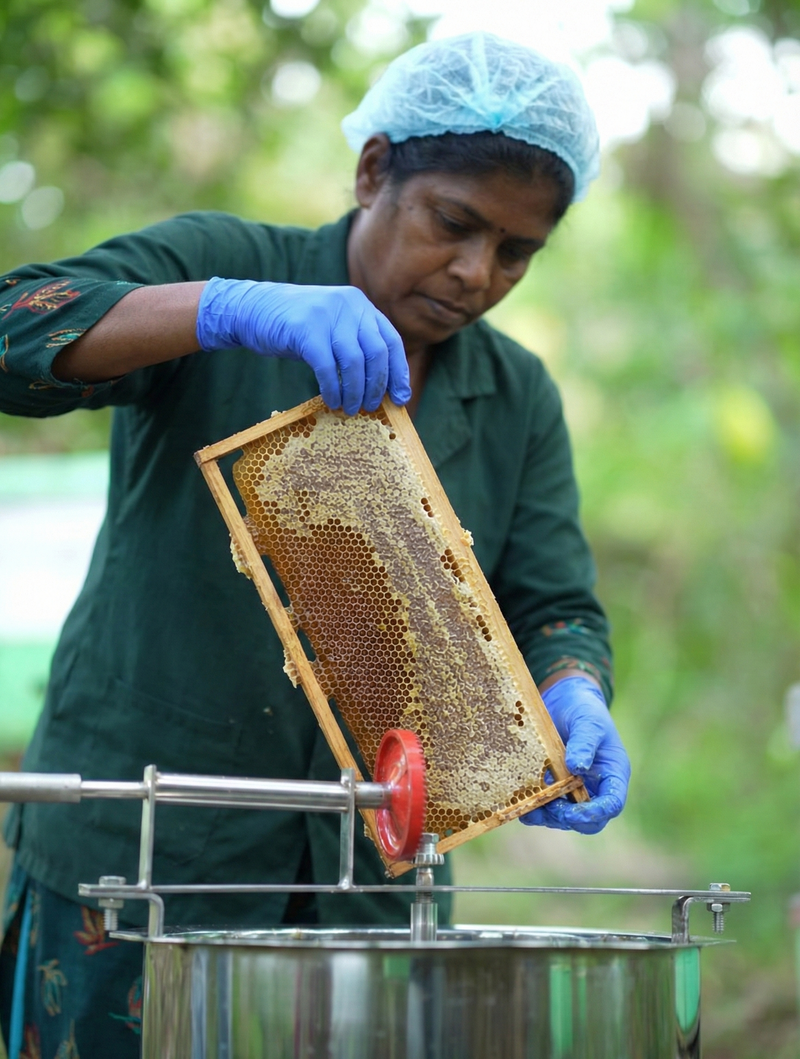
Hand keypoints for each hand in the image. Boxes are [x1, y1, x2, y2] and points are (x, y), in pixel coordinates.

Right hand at [195, 277, 410, 415]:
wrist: (253, 308)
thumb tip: (381, 387)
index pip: (391, 341)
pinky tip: (332, 402)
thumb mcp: (332, 326)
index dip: (399, 373)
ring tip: (350, 409)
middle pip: (376, 353)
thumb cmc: (296, 326)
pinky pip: (327, 367)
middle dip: (377, 386)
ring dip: (355, 392)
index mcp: (360, 305)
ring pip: (354, 362)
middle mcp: (348, 306)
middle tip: (371, 407)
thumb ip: (355, 344)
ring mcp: (327, 315)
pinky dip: (333, 389)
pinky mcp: (306, 329)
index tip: (400, 398)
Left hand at [520, 675, 629, 834]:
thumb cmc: (584, 709)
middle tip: (549, 808)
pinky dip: (534, 807)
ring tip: (530, 808)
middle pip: (588, 820)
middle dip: (569, 819)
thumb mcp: (588, 722)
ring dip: (548, 817)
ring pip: (565, 817)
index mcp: (613, 774)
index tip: (572, 812)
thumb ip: (585, 743)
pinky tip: (520, 801)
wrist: (565, 700)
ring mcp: (574, 789)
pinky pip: (546, 805)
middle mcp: (596, 787)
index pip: (612, 804)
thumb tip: (578, 768)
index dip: (594, 813)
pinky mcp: (554, 786)